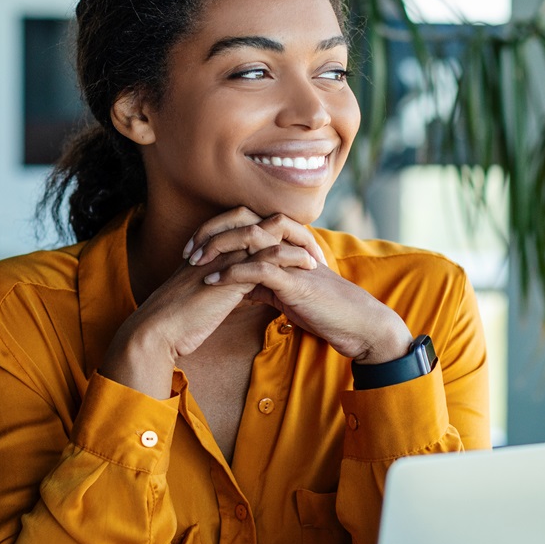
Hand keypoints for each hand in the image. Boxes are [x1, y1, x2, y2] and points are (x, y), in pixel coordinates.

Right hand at [98, 242, 313, 398]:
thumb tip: (238, 291)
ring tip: (315, 255)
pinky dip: (291, 259)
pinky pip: (268, 258)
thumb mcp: (202, 298)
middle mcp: (217, 248)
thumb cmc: (176, 321)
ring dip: (295, 242)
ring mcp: (224, 258)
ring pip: (266, 234)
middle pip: (258, 223)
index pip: (245, 228)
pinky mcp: (232, 275)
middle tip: (310, 244)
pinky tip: (309, 266)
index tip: (293, 248)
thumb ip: (219, 287)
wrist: (157, 331)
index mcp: (209, 250)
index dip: (270, 235)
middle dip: (287, 231)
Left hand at [190, 214, 411, 365]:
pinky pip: (258, 269)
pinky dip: (232, 273)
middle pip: (243, 220)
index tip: (192, 248)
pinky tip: (213, 282)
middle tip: (188, 250)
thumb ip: (263, 284)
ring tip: (194, 262)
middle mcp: (288, 244)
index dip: (216, 230)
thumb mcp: (286, 293)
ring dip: (218, 248)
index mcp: (285, 244)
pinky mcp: (295, 280)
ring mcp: (292, 259)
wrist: (356, 324)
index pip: (245, 223)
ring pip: (249, 237)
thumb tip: (236, 286)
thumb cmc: (324, 309)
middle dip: (212, 231)